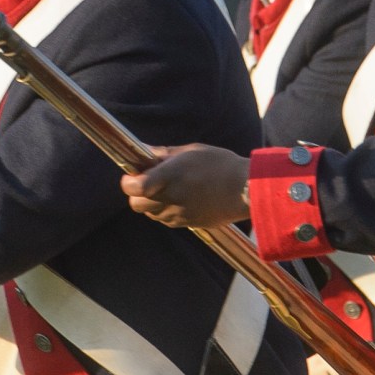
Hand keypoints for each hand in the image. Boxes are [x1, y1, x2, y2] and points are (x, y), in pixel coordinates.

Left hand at [120, 145, 250, 228]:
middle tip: (148, 183)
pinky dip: (166, 211)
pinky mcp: (188, 223)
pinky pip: (166, 220)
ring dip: (152, 203)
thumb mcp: (191, 151)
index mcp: (170, 175)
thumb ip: (164, 154)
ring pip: (150, 214)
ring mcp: (179, 213)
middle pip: (135, 204)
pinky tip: (180, 199)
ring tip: (168, 189)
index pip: (134, 187)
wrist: (246, 189)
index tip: (132, 175)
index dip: (128, 182)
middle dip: (136, 194)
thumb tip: (143, 151)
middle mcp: (171, 197)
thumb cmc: (220, 165)